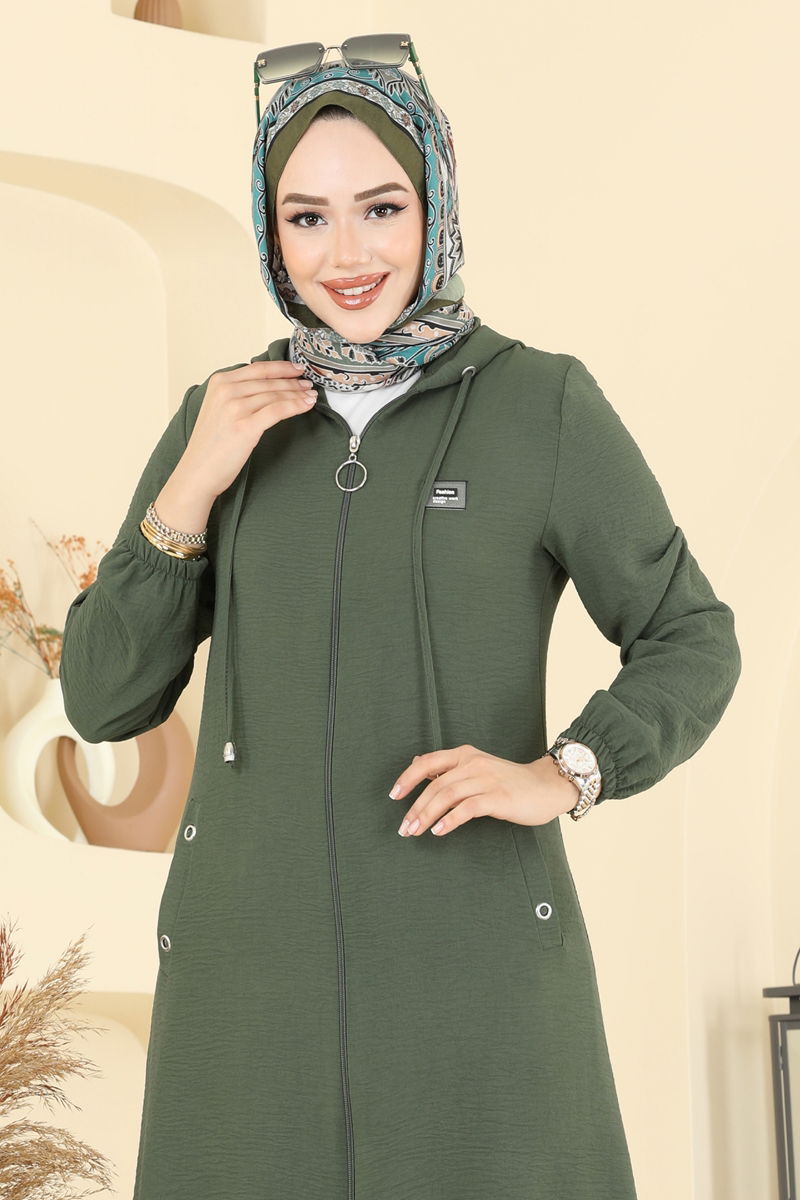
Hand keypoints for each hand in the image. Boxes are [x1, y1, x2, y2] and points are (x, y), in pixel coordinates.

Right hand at [154, 360, 317, 532]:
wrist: (198, 472)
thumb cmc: (210, 446)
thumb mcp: (219, 409)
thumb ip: (237, 394)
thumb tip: (267, 387)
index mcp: (219, 382)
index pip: (257, 368)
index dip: (282, 367)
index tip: (297, 368)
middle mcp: (226, 391)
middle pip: (269, 381)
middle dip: (293, 381)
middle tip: (308, 384)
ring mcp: (235, 407)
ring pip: (276, 394)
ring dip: (298, 394)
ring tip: (310, 395)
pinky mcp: (246, 426)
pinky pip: (278, 410)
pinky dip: (296, 405)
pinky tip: (306, 405)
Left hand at [390, 744, 580, 836]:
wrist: (548, 786)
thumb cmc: (511, 781)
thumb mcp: (478, 768)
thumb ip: (450, 768)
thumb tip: (418, 762)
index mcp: (465, 754)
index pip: (428, 762)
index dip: (408, 778)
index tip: (394, 795)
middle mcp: (473, 763)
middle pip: (435, 785)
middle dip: (415, 807)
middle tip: (404, 827)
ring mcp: (486, 779)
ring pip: (447, 796)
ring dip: (427, 815)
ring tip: (415, 831)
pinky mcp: (498, 797)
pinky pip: (468, 808)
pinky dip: (450, 820)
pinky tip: (439, 831)